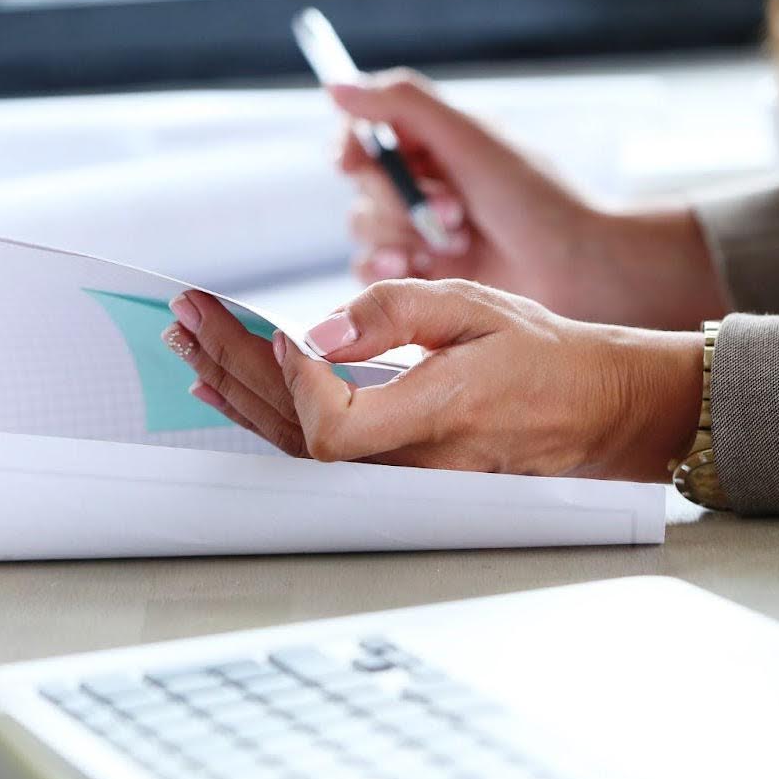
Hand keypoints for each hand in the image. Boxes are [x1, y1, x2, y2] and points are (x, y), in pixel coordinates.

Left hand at [164, 280, 703, 481]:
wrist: (590, 407)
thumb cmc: (541, 353)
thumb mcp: (476, 305)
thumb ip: (394, 312)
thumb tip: (315, 331)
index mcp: (439, 417)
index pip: (334, 428)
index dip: (292, 384)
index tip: (276, 330)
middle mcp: (413, 461)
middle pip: (293, 434)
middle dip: (231, 368)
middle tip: (188, 315)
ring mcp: (400, 473)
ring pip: (294, 445)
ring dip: (235, 389)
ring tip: (189, 345)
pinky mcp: (391, 468)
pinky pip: (313, 449)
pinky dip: (264, 411)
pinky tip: (227, 390)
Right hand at [332, 70, 727, 329]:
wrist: (577, 270)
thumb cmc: (535, 199)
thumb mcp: (470, 138)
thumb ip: (403, 104)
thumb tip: (335, 86)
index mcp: (435, 140)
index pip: (366, 131)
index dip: (351, 145)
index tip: (351, 161)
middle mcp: (424, 181)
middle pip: (363, 185)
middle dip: (398, 200)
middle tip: (452, 211)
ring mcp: (422, 229)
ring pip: (365, 229)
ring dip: (403, 234)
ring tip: (457, 242)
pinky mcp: (423, 274)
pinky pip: (373, 270)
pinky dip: (388, 268)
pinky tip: (422, 269)